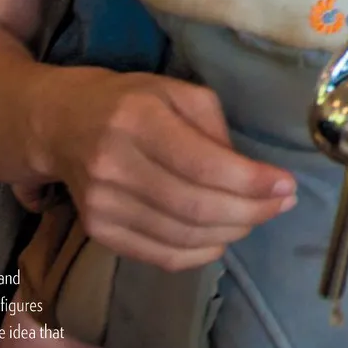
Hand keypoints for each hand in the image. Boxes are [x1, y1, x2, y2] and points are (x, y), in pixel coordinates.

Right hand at [38, 66, 296, 271]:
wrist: (60, 124)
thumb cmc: (129, 101)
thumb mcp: (174, 91)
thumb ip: (214, 126)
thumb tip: (247, 174)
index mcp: (137, 119)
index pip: (203, 164)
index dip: (251, 182)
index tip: (286, 186)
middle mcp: (114, 164)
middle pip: (196, 207)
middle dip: (251, 211)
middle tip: (281, 204)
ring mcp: (101, 205)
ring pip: (182, 236)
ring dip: (231, 232)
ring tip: (256, 216)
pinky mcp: (98, 232)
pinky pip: (161, 256)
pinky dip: (201, 253)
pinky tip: (222, 236)